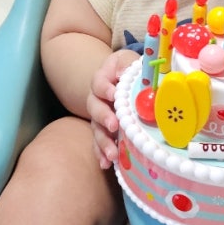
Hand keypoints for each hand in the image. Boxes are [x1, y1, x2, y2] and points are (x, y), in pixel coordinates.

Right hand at [87, 49, 138, 167]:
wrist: (123, 77)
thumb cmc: (127, 69)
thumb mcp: (128, 60)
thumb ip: (126, 64)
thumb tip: (123, 75)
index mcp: (102, 80)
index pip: (99, 83)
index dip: (105, 88)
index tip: (113, 93)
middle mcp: (97, 100)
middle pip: (95, 108)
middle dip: (104, 117)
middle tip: (113, 125)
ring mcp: (99, 117)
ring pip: (97, 129)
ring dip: (103, 142)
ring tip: (112, 154)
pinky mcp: (105, 131)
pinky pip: (99, 143)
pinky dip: (101, 154)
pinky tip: (106, 164)